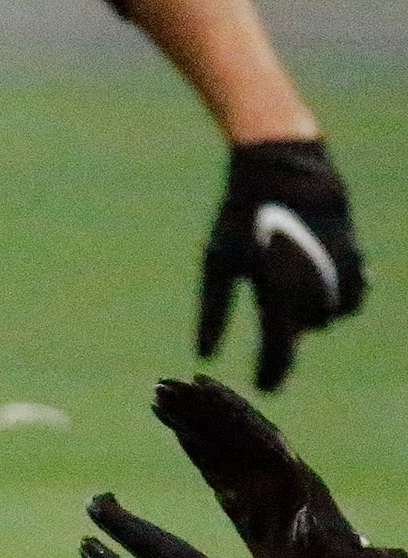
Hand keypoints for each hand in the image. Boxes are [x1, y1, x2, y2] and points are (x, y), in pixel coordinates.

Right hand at [153, 375, 407, 557]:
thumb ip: (317, 546)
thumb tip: (302, 518)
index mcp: (295, 491)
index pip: (253, 441)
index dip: (223, 416)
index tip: (192, 392)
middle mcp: (282, 483)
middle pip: (237, 434)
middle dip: (201, 409)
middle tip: (163, 386)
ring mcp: (271, 493)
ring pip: (229, 447)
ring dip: (197, 422)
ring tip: (164, 400)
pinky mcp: (262, 511)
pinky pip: (227, 473)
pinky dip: (202, 452)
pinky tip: (183, 440)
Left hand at [197, 141, 365, 393]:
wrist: (284, 168)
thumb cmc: (241, 217)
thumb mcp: (218, 264)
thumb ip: (212, 313)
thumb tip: (204, 356)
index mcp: (277, 286)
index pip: (277, 346)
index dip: (272, 372)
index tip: (265, 388)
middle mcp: (313, 280)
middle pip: (305, 332)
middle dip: (288, 339)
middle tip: (273, 333)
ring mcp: (339, 265)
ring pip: (332, 315)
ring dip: (312, 318)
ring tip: (291, 304)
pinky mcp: (353, 252)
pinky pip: (354, 293)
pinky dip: (339, 299)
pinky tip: (319, 292)